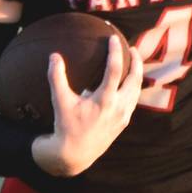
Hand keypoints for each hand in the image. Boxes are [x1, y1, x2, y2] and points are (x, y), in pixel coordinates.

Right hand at [31, 33, 143, 177]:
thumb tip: (54, 56)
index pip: (114, 70)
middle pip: (135, 79)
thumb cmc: (66, 126)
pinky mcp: (123, 122)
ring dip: (137, 75)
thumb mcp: (60, 101)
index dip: (115, 52)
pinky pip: (132, 101)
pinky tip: (127, 83)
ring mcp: (123, 116)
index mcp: (105, 101)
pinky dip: (132, 88)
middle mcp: (118, 108)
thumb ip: (57, 77)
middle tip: (132, 48)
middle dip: (136, 62)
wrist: (75, 154)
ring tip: (133, 63)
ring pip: (136, 91)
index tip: (113, 38)